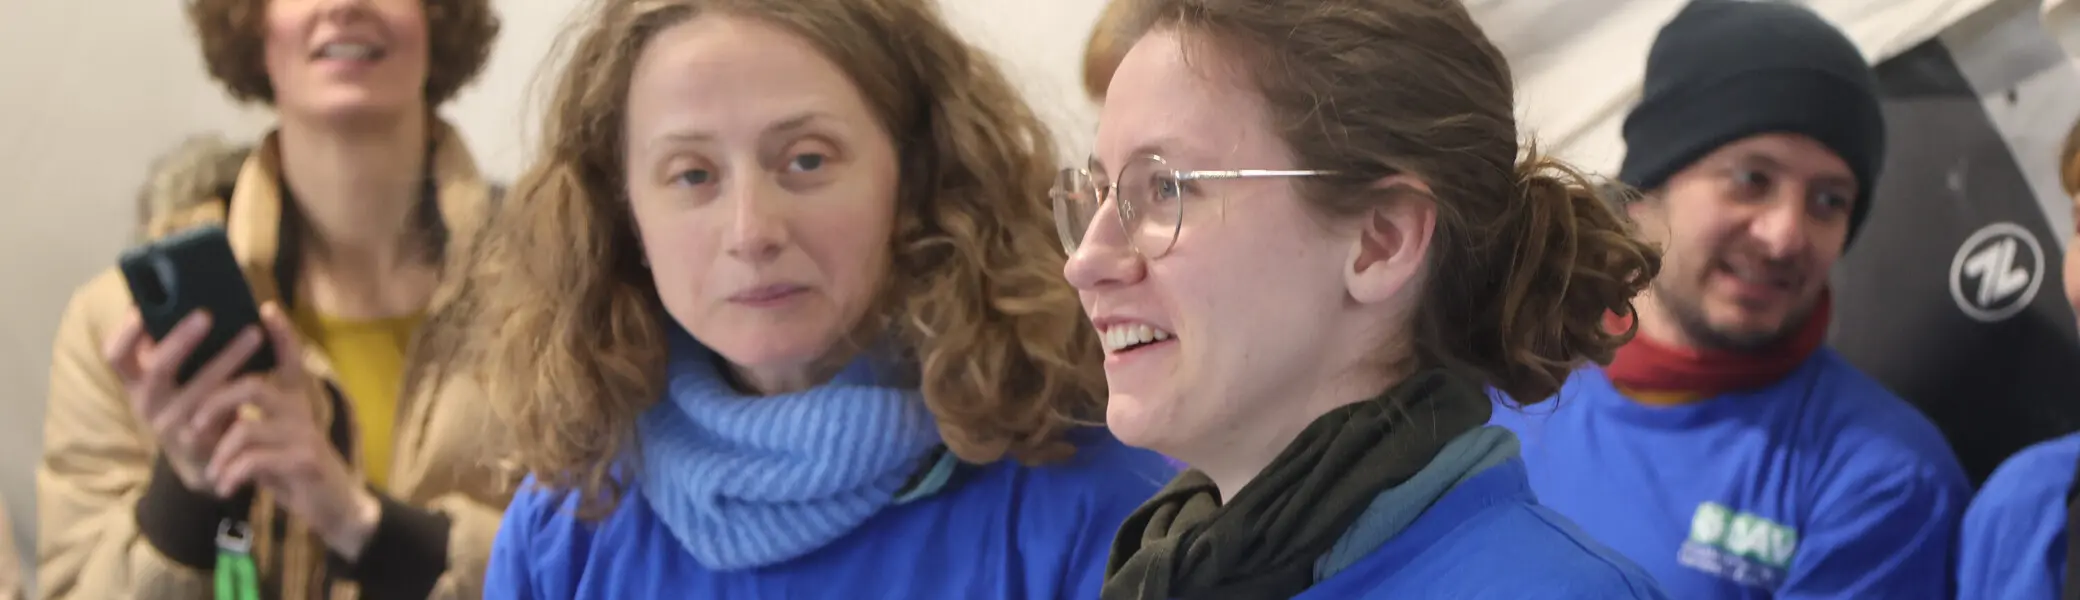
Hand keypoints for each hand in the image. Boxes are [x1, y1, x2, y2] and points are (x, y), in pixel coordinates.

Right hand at [106, 309, 269, 493]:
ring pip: (200, 389)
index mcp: (136, 382)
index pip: (115, 356)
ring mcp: (171, 425)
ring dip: (228, 358)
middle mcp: (146, 403)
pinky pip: (222, 411)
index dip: (125, 332)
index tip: (141, 308)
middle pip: (157, 368)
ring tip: (254, 334)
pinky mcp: (199, 442)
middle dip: (181, 339)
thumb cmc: (194, 402)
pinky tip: (265, 369)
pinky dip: (241, 388)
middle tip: (207, 314)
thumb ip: (176, 348)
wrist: (207, 459)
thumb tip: (188, 297)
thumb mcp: (176, 378)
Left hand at [193, 303, 380, 560]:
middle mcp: (301, 409)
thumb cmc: (291, 466)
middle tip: (192, 426)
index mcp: (295, 399)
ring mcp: (303, 434)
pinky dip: (231, 474)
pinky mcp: (302, 461)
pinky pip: (253, 460)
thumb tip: (206, 398)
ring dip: (219, 451)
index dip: (282, 333)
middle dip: (214, 403)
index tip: (268, 309)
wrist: (332, 504)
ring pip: (247, 426)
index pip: (291, 357)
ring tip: (211, 469)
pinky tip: (226, 485)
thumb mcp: (272, 436)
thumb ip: (250, 415)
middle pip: (252, 386)